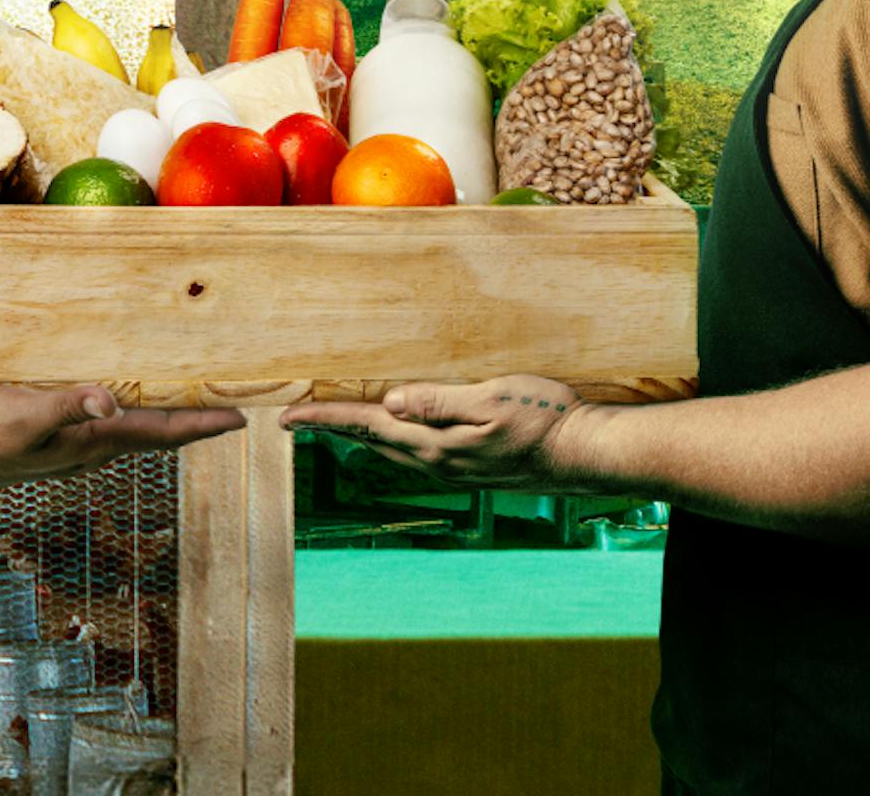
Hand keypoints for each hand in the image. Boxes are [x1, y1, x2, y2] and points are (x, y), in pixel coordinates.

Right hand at [0, 384, 243, 493]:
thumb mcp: (20, 416)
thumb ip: (66, 408)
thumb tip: (112, 401)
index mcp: (88, 444)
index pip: (158, 433)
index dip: (200, 425)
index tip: (240, 419)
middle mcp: (87, 452)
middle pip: (155, 436)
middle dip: (194, 424)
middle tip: (230, 412)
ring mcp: (69, 450)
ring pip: (133, 435)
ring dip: (165, 423)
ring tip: (193, 409)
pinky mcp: (52, 440)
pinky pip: (106, 428)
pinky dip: (131, 417)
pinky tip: (126, 407)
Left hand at [281, 376, 593, 489]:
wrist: (582, 454)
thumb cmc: (546, 419)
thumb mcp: (493, 399)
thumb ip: (440, 401)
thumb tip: (391, 401)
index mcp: (436, 444)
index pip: (367, 426)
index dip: (325, 419)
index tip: (288, 416)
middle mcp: (437, 463)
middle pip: (372, 442)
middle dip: (333, 428)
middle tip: (297, 418)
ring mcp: (453, 470)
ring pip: (391, 451)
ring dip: (359, 436)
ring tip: (334, 423)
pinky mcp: (468, 468)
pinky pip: (414, 454)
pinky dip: (390, 441)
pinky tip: (393, 433)